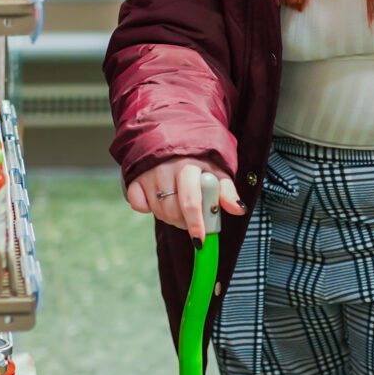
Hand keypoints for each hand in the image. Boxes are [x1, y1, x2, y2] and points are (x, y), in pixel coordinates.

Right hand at [124, 157, 244, 238]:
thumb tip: (238, 210)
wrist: (173, 135)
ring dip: (170, 217)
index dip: (195, 223)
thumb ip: (227, 191)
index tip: (199, 239)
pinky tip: (158, 199)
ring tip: (179, 206)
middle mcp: (165, 168)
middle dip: (185, 222)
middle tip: (193, 219)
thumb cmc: (199, 158)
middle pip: (173, 210)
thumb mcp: (217, 170)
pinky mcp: (134, 178)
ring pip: (158, 211)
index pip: (190, 201)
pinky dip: (147, 208)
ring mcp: (148, 173)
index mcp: (189, 165)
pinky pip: (138, 205)